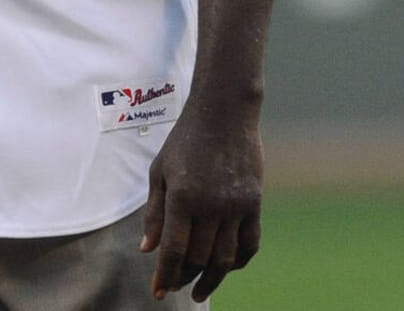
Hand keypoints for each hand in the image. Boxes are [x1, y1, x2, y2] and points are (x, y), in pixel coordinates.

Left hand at [140, 104, 262, 301]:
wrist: (225, 112)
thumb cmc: (185, 140)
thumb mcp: (160, 172)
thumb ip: (154, 212)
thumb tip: (148, 249)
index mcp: (183, 198)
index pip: (173, 251)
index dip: (165, 276)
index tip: (158, 292)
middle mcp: (211, 205)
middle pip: (198, 258)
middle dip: (183, 278)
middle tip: (175, 287)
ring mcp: (236, 205)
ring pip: (225, 257)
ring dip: (211, 279)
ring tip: (200, 290)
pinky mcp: (254, 201)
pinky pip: (250, 243)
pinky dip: (239, 261)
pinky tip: (227, 267)